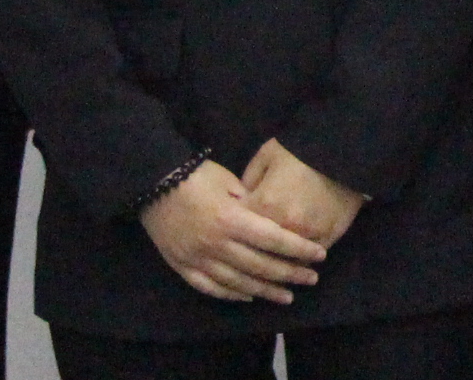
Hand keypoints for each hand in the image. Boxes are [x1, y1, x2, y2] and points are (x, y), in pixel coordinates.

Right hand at [138, 160, 323, 303]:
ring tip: (287, 296)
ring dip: (265, 291)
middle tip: (311, 279)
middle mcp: (216, 243)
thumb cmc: (196, 176)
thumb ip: (251, 205)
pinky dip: (231, 294)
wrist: (153, 183)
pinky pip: (210, 287)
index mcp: (230, 219)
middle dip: (289, 274)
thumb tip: (274, 222)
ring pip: (238, 282)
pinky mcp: (182, 266)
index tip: (319, 256)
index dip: (299, 249)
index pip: (273, 239)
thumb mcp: (229, 182)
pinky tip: (249, 296)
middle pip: (260, 265)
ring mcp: (198, 258)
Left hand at [241, 138, 367, 249]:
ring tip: (271, 263)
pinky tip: (295, 258)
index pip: (237, 227)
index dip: (234, 228)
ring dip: (277, 261)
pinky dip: (300, 259)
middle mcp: (283, 225)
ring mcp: (306, 236)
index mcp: (263, 204)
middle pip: (259, 250)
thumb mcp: (266, 155)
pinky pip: (307, 258)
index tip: (234, 229)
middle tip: (248, 251)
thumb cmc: (300, 151)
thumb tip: (238, 202)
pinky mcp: (327, 239)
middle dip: (252, 250)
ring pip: (284, 260)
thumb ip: (247, 180)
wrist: (344, 151)